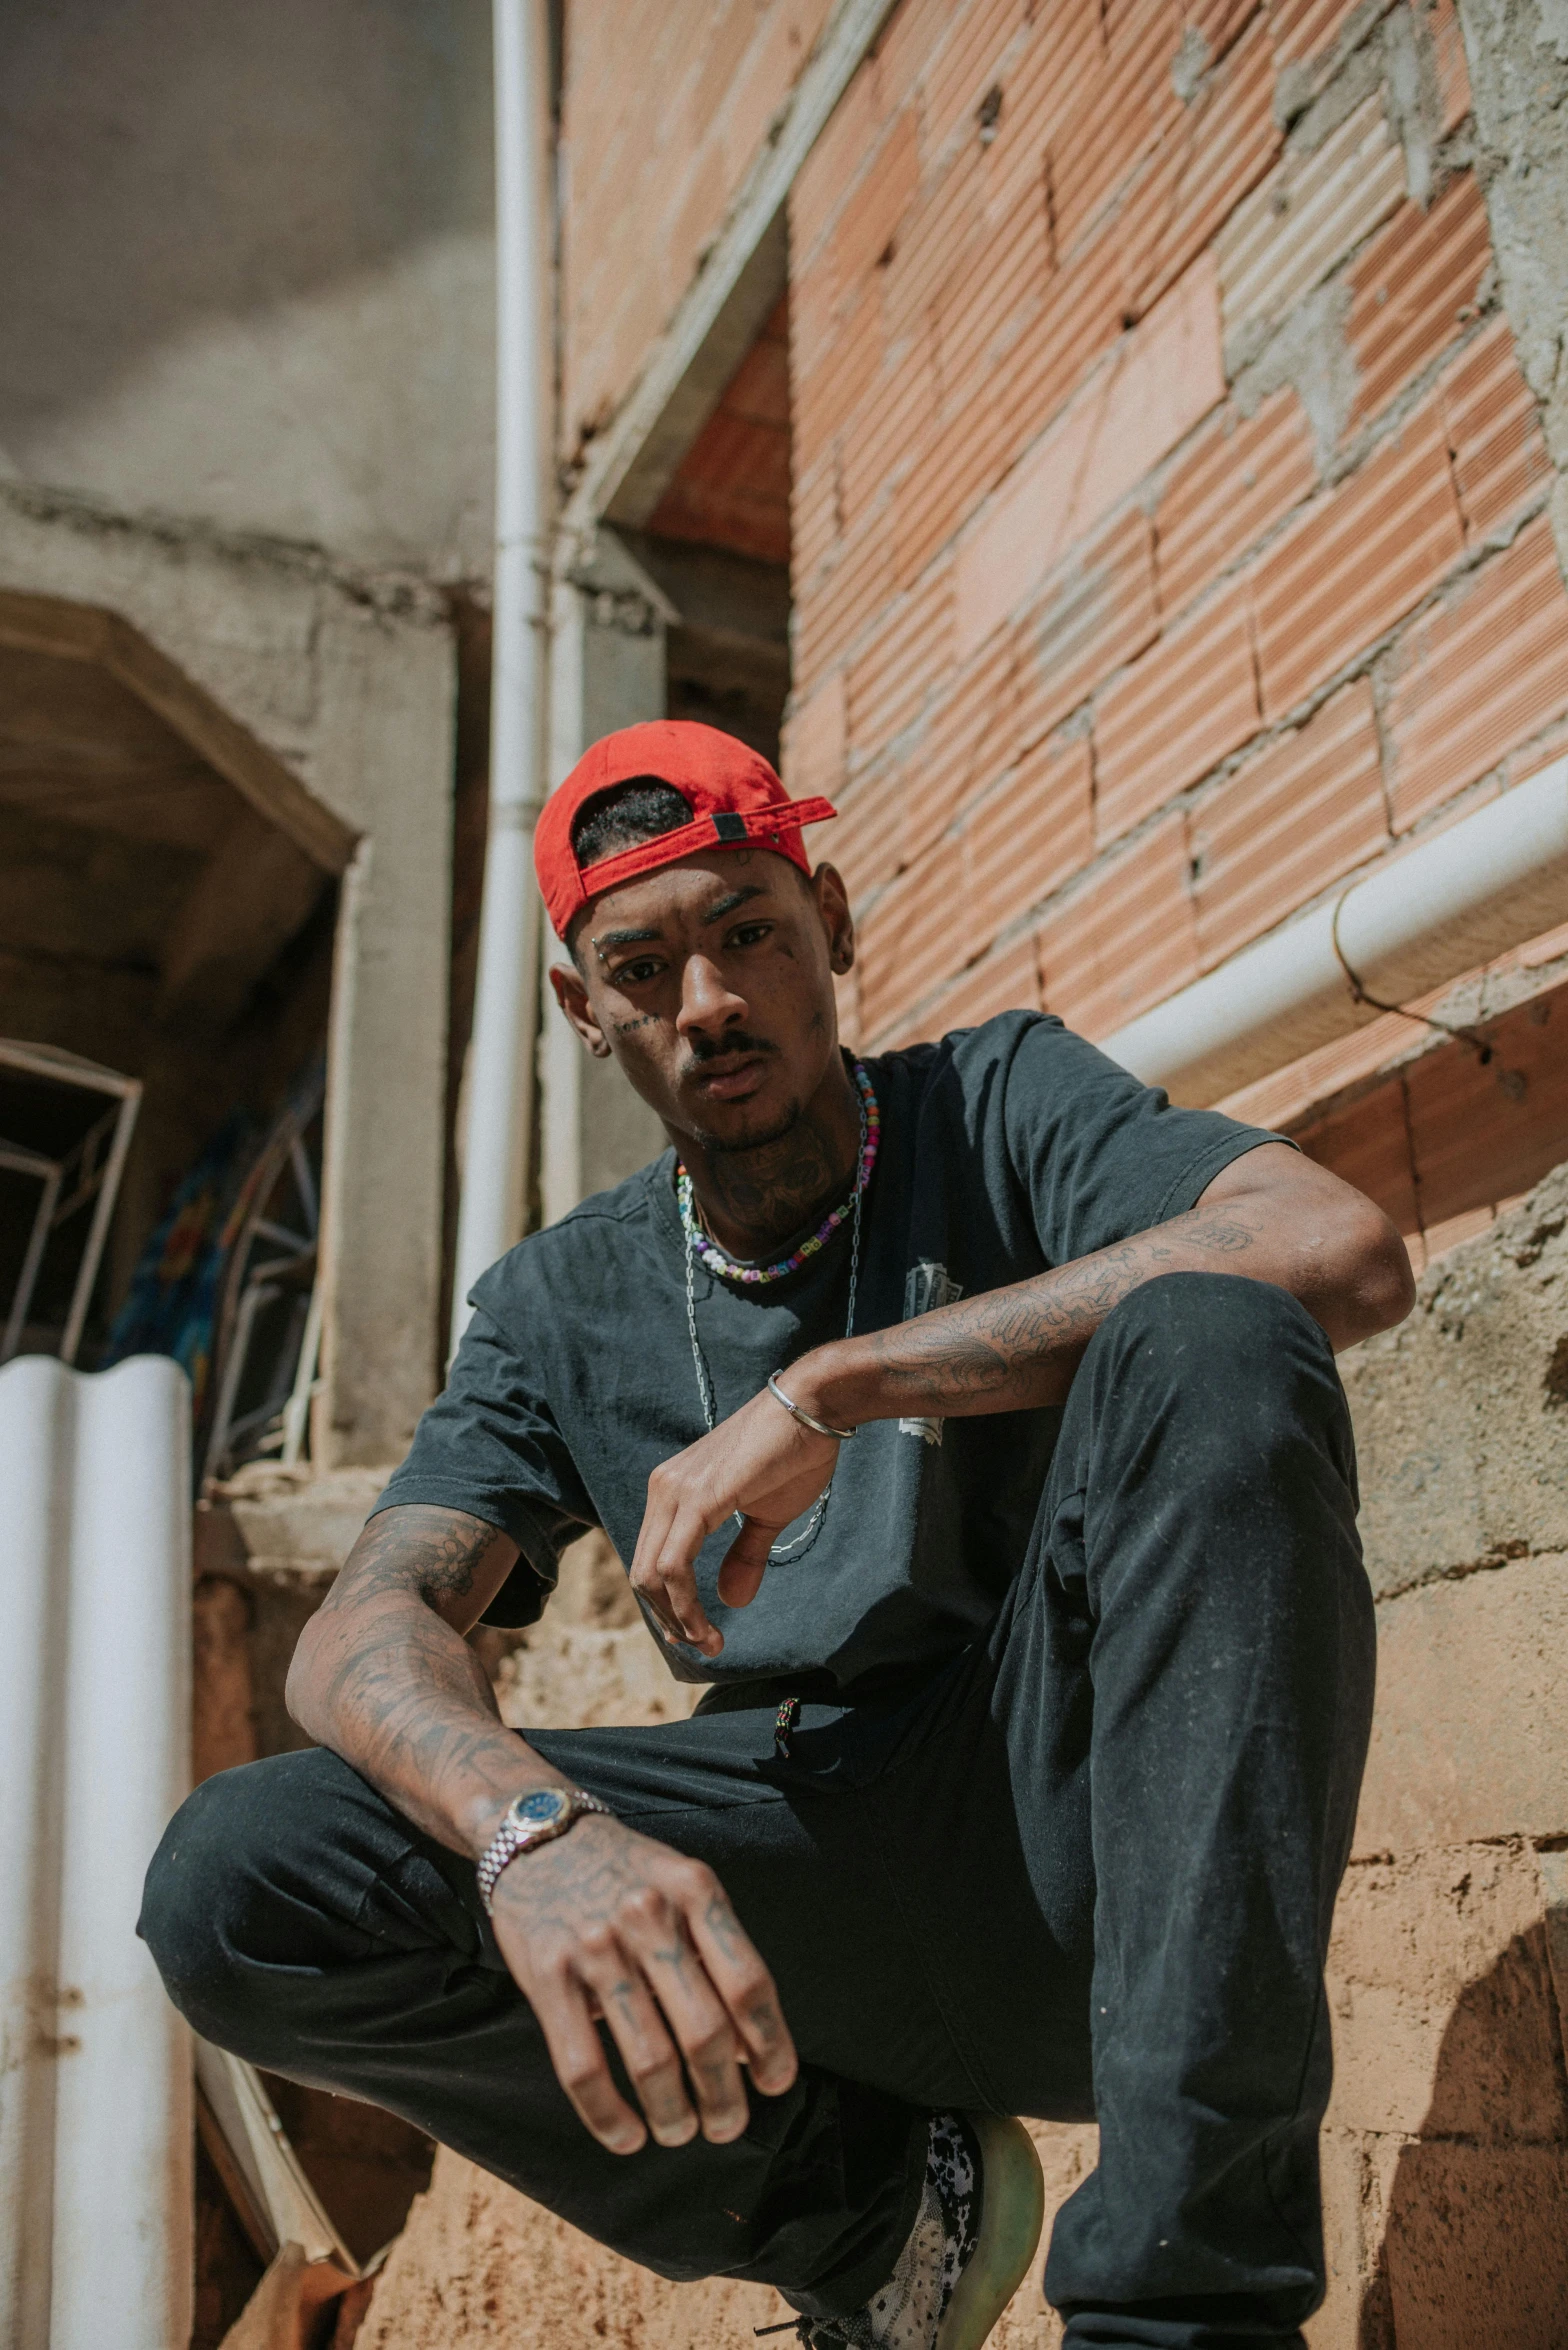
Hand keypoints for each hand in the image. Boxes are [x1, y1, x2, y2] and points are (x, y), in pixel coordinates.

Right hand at [490, 1812, 797, 2151]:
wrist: (537, 1833)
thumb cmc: (625, 1872)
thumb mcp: (682, 1885)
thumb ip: (715, 1952)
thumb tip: (750, 2047)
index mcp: (696, 1891)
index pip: (749, 1983)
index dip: (771, 2044)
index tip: (777, 2084)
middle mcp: (650, 1917)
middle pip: (705, 2032)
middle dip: (724, 2096)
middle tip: (727, 2126)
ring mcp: (597, 1948)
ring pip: (649, 2059)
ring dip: (673, 2114)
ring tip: (680, 2132)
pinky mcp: (547, 1976)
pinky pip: (583, 2067)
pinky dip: (609, 2117)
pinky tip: (627, 2136)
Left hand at [630, 1381, 838, 1654]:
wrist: (813, 1408)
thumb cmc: (793, 1454)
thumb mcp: (766, 1516)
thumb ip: (744, 1556)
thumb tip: (731, 1601)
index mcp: (673, 1490)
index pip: (650, 1558)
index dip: (667, 1603)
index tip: (695, 1634)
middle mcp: (664, 1488)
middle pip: (644, 1572)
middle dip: (668, 1618)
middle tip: (700, 1647)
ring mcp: (676, 1490)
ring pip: (653, 1573)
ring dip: (678, 1618)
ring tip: (707, 1642)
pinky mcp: (698, 1498)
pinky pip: (675, 1564)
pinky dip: (685, 1603)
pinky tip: (706, 1624)